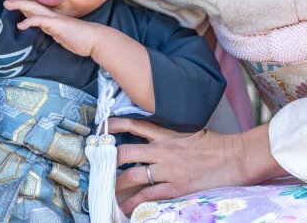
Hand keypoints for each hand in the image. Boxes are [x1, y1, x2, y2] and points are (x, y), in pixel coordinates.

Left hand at [3, 0, 101, 57]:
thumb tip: (42, 28)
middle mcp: (52, 16)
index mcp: (52, 18)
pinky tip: (20, 25)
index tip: (11, 0)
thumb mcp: (60, 34)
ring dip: (19, 5)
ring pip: (34, 9)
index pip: (35, 9)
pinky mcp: (57, 25)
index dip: (23, 4)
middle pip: (31, 5)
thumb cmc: (79, 38)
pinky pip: (40, 21)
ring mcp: (54, 19)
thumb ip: (51, 30)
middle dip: (17, 0)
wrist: (94, 40)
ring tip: (7, 4)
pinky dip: (29, 22)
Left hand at [109, 118, 284, 213]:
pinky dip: (134, 202)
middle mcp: (162, 150)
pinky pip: (149, 196)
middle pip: (125, 152)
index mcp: (165, 134)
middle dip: (108, 158)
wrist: (236, 158)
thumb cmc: (215, 144)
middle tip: (97, 162)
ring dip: (116, 183)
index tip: (101, 127)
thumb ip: (168, 131)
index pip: (133, 125)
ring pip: (133, 175)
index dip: (114, 125)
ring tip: (106, 187)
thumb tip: (153, 133)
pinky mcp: (176, 187)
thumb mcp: (188, 130)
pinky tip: (125, 207)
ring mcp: (168, 170)